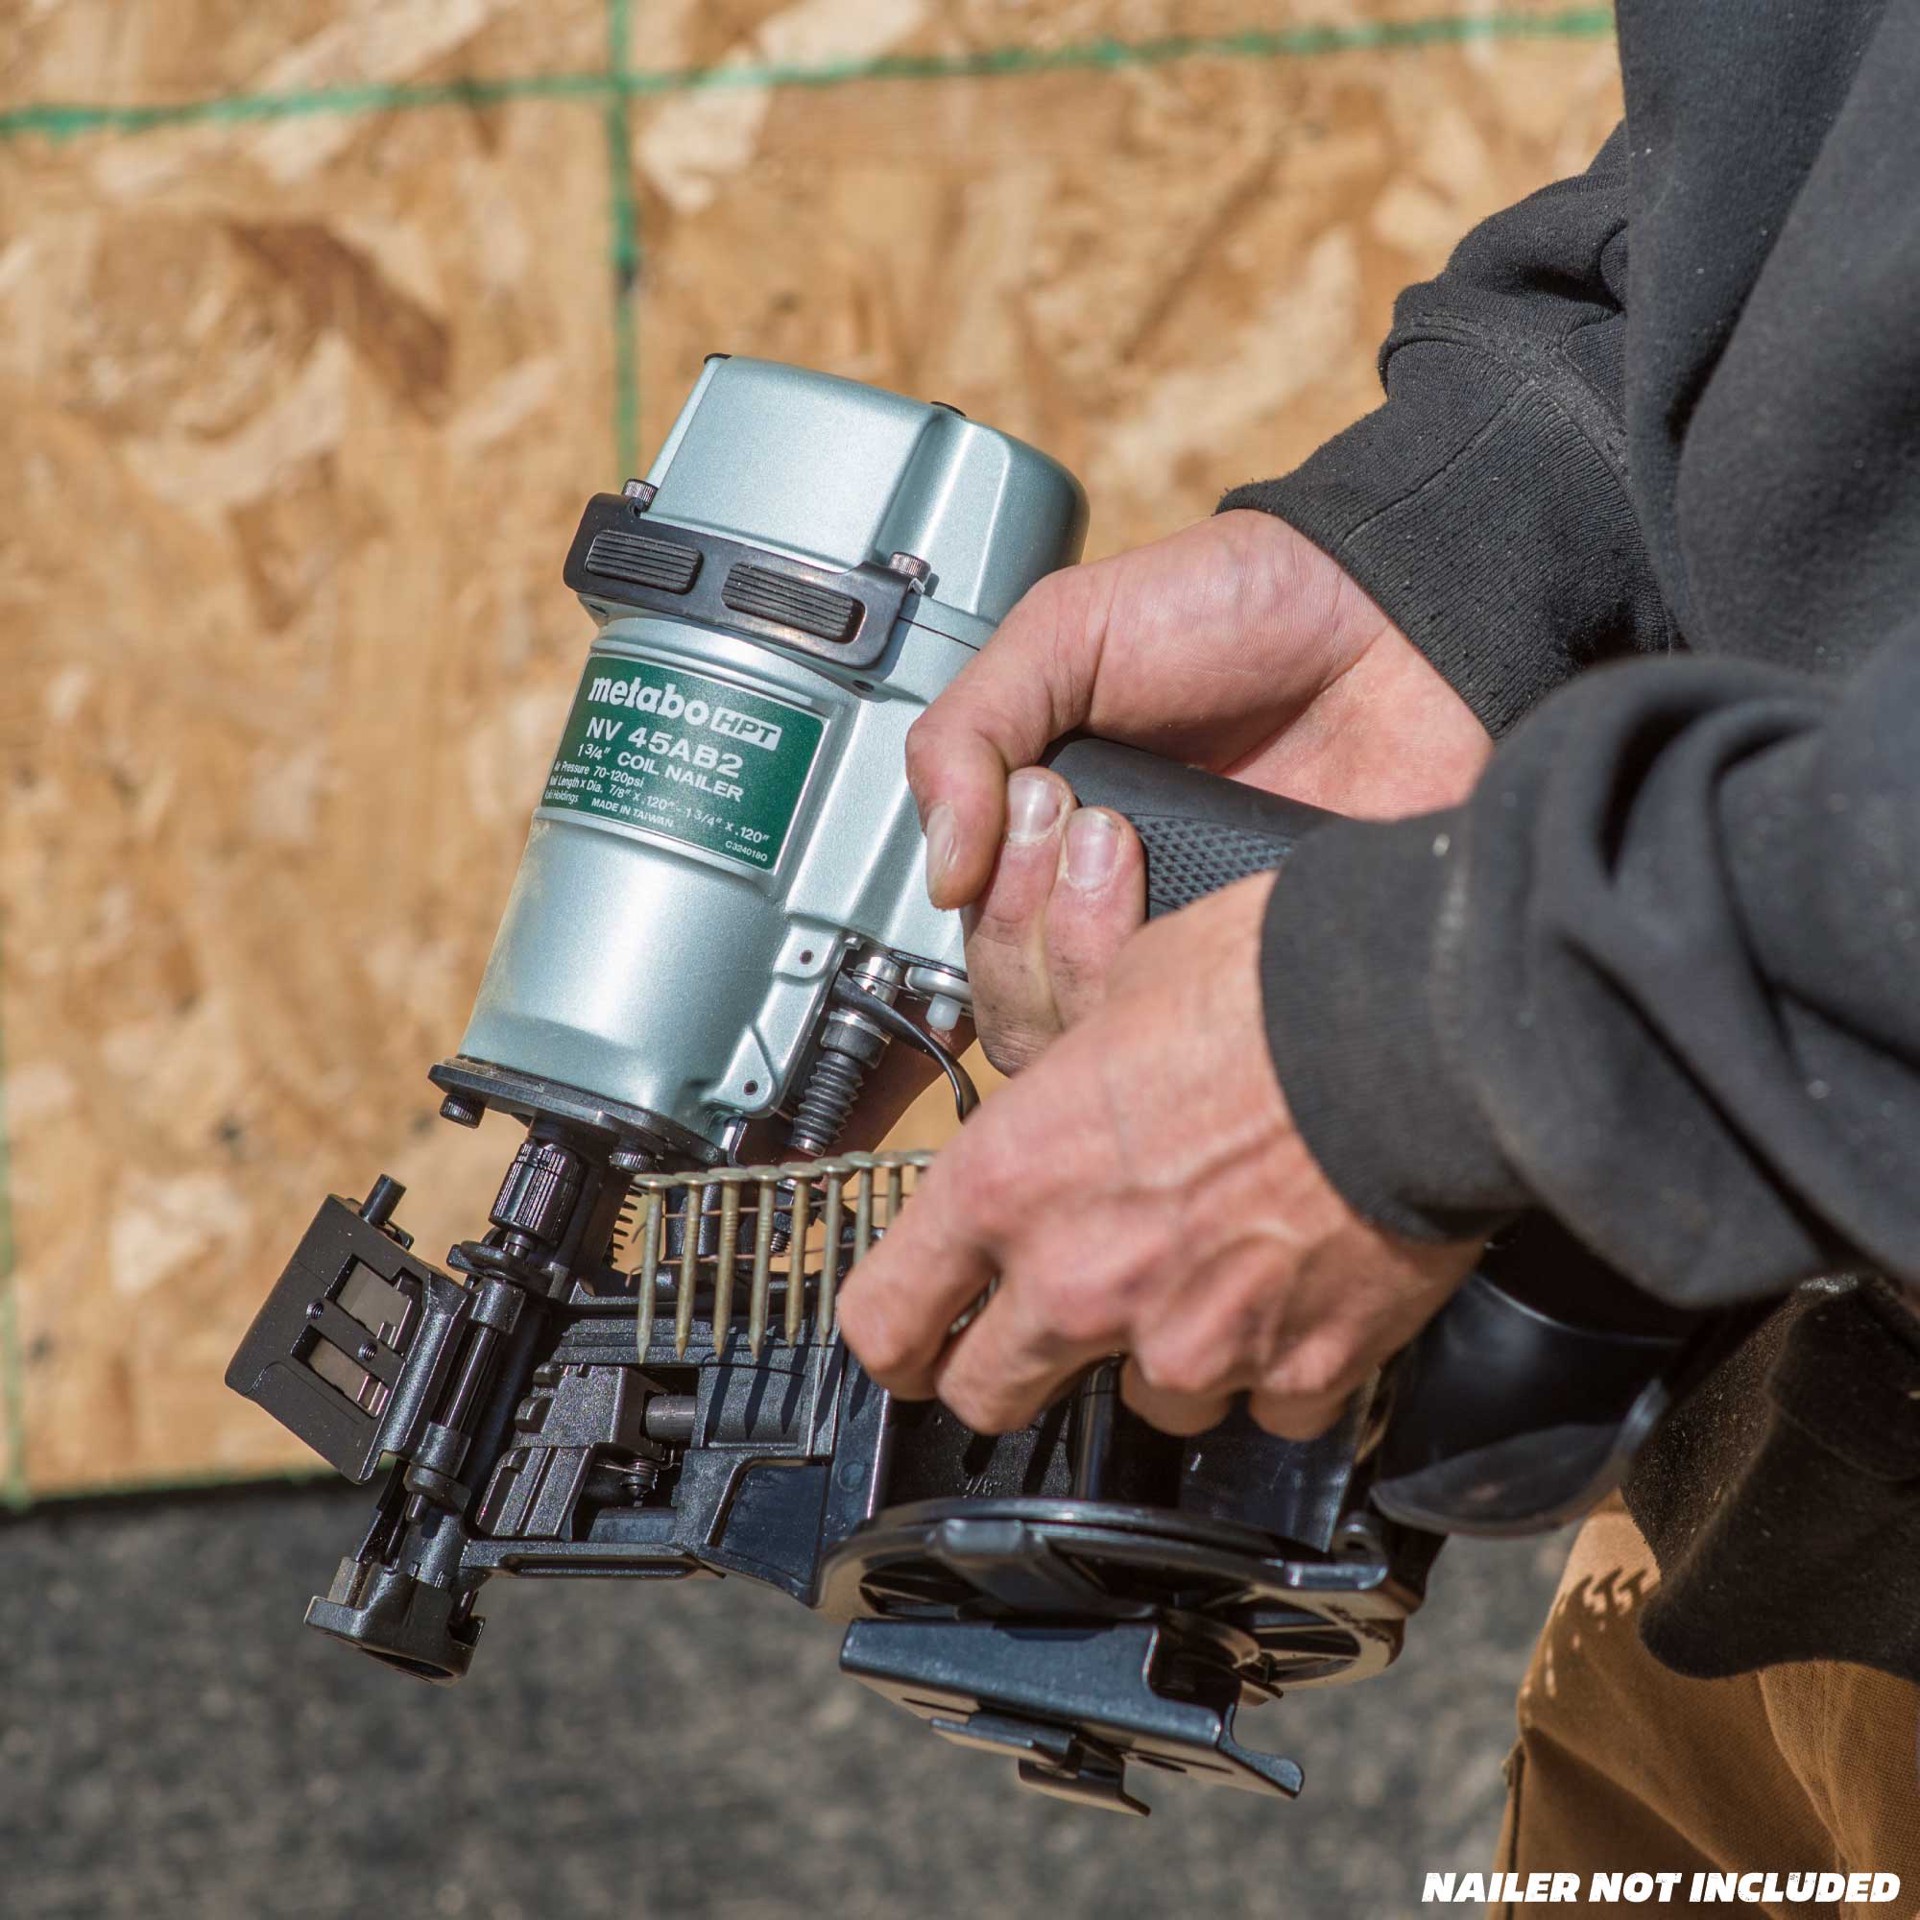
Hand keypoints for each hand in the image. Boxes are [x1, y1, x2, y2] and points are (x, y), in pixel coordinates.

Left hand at [837, 876, 1483, 1439]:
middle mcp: (1081, 1280)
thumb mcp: (1122, 987)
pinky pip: (1266, 1406)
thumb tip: (1072, 1071)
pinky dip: (1274, 1367)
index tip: (909, 1338)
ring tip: (1211, 1272)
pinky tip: (1296, 1293)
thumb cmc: (1271, 985)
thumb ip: (1069, 1067)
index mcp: (1009, 1180)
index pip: (884, 1320)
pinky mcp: (1301, 1372)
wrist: (1420, 1022)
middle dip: (1006, 1371)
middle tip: (1041, 1331)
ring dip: (1160, 1355)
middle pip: (989, 1397)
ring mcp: (1193, 1342)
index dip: (892, 1337)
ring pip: (1144, 1403)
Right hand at [907, 510, 1490, 1068]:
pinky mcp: (1263, 972)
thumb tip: (941, 875)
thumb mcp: (1064, 634)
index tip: (1021, 817)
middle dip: (1025, 923)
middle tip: (1082, 818)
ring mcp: (1188, 952)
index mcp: (1052, 847)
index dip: (984, 910)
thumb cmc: (1231, 610)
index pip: (977, 948)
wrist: (1385, 618)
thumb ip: (968, 734)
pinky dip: (1173, 988)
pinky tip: (1196, 904)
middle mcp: (1113, 917)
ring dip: (1084, 948)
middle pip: (1019, 1013)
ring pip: (1092, 1042)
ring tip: (1126, 842)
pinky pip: (1193, 1036)